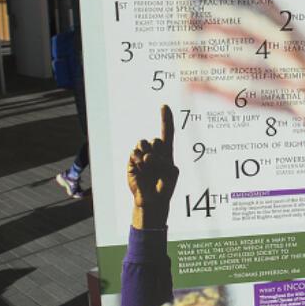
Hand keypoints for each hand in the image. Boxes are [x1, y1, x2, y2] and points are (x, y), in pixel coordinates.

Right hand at [128, 105, 179, 227]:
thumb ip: (163, 161)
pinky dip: (138, 161)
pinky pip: (134, 153)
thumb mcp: (172, 173)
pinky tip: (141, 169)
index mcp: (167, 152)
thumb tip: (147, 156)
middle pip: (155, 140)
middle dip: (157, 152)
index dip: (166, 118)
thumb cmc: (165, 186)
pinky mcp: (132, 160)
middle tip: (157, 165)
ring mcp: (142, 155)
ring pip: (143, 143)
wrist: (152, 199)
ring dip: (147, 156)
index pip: (167, 132)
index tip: (164, 106)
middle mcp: (154, 151)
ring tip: (148, 167)